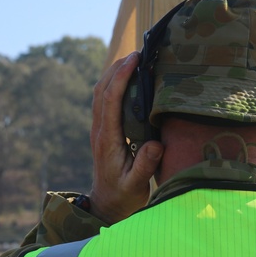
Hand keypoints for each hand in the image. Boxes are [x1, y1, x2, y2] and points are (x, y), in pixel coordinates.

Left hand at [88, 52, 163, 223]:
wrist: (107, 205)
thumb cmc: (123, 196)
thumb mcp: (135, 186)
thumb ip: (144, 166)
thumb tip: (155, 145)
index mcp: (107, 140)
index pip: (110, 100)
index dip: (121, 77)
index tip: (135, 59)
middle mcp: (100, 131)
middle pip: (101, 89)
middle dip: (118, 67)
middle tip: (139, 51)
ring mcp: (99, 129)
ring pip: (100, 92)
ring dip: (114, 73)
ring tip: (135, 59)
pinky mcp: (104, 131)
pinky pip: (105, 101)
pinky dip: (115, 84)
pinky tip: (130, 78)